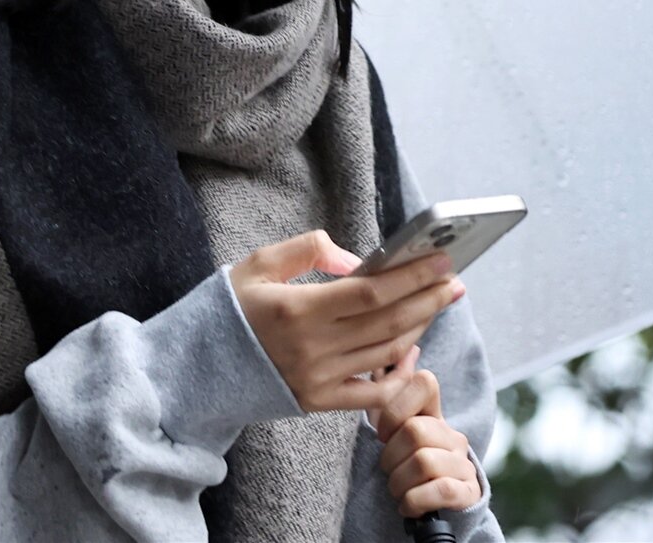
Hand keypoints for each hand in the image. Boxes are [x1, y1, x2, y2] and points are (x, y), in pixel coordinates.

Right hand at [228, 230, 464, 413]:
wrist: (199, 367)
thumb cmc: (232, 308)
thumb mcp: (259, 264)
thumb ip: (309, 251)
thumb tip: (358, 261)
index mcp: (296, 309)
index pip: (370, 293)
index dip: (411, 278)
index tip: (440, 262)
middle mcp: (311, 348)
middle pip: (387, 323)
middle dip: (427, 300)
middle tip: (453, 282)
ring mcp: (317, 379)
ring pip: (385, 354)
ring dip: (419, 328)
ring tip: (437, 305)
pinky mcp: (318, 402)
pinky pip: (371, 394)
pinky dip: (398, 374)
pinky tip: (412, 350)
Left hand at [373, 363, 480, 517]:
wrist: (435, 503)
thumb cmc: (406, 460)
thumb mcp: (394, 425)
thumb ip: (394, 385)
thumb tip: (409, 347)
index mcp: (434, 413)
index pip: (424, 382)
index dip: (394, 409)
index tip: (384, 433)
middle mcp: (453, 434)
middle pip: (414, 430)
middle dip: (390, 456)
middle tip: (388, 468)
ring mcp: (464, 462)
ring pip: (423, 462)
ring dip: (398, 482)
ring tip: (398, 488)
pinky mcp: (468, 491)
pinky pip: (440, 490)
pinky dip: (414, 501)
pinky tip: (408, 503)